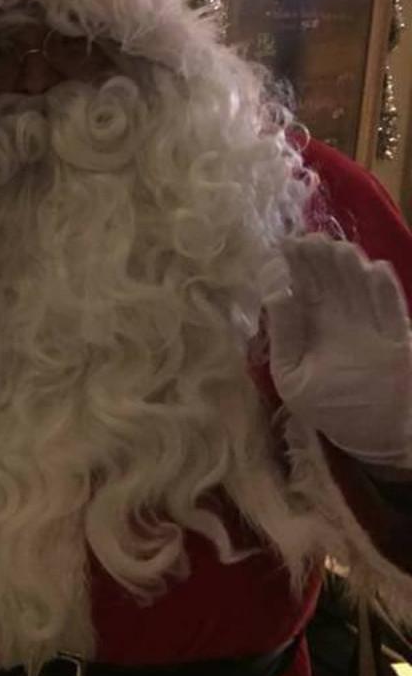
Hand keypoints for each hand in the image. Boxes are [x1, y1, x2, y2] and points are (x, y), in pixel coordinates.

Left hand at [265, 234, 411, 465]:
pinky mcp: (399, 339)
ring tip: (336, 247)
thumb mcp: (294, 377)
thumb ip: (285, 338)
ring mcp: (373, 327)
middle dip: (320, 259)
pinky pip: (394, 312)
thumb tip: (275, 295)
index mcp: (314, 326)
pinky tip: (375, 269)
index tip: (286, 244)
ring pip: (361, 288)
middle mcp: (343, 320)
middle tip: (309, 238)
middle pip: (331, 281)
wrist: (377, 438)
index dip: (296, 266)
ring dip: (350, 267)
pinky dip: (385, 292)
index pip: (304, 289)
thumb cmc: (332, 408)